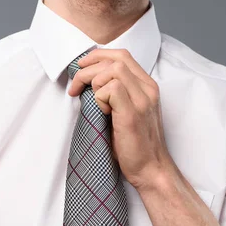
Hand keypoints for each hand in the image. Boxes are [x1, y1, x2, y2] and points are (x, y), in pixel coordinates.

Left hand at [68, 48, 173, 190]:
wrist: (150, 170)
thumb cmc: (135, 146)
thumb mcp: (126, 113)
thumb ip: (115, 95)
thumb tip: (88, 82)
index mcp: (147, 87)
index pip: (122, 56)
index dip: (98, 57)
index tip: (81, 69)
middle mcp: (148, 90)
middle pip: (116, 59)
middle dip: (89, 68)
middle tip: (75, 86)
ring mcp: (142, 101)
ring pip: (113, 70)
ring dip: (93, 81)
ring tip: (88, 100)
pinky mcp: (132, 114)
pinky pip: (111, 89)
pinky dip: (99, 97)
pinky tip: (101, 112)